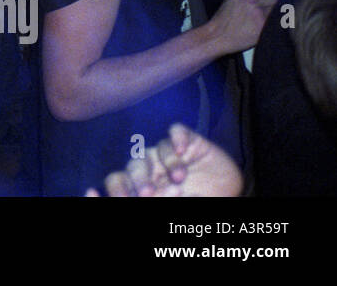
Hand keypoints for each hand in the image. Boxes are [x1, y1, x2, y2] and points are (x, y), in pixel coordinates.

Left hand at [86, 123, 241, 196]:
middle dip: (138, 180)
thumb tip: (137, 201)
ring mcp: (165, 153)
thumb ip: (157, 201)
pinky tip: (182, 149)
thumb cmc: (198, 200)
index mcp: (140, 186)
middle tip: (149, 194)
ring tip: (180, 179)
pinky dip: (177, 138)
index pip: (117, 182)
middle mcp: (149, 168)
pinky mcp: (188, 141)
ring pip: (152, 150)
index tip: (105, 195)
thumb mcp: (175, 206)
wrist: (231, 193)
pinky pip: (176, 131)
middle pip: (131, 166)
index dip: (113, 188)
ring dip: (164, 164)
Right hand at [208, 0, 278, 54]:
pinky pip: (277, 19)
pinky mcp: (262, 23)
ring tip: (260, 18)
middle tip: (259, 11)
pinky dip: (273, 22)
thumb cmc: (227, 15)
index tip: (260, 0)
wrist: (217, 35)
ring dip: (272, 12)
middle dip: (271, 2)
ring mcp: (257, 10)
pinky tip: (262, 25)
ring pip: (277, 7)